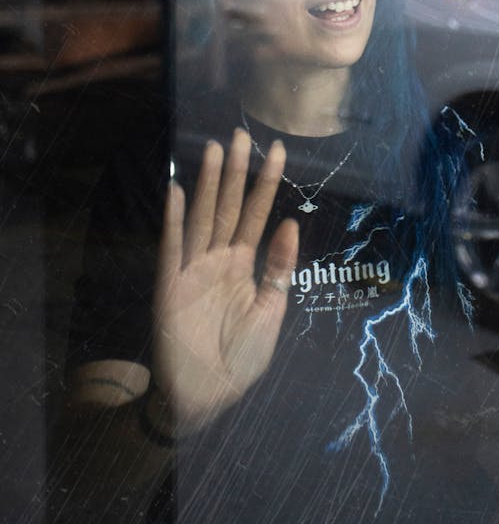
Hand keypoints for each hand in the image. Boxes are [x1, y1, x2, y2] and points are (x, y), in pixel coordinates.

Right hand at [152, 128, 297, 432]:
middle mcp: (218, 259)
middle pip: (227, 206)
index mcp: (244, 265)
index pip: (257, 214)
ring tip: (213, 149)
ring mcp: (193, 270)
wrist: (207, 398)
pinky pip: (172, 248)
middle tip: (240, 134)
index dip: (267, 183)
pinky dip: (173, 220)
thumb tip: (293, 222)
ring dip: (207, 184)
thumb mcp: (271, 311)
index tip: (278, 151)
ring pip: (202, 218)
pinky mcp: (170, 287)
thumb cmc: (240, 359)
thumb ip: (280, 267)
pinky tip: (175, 190)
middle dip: (235, 171)